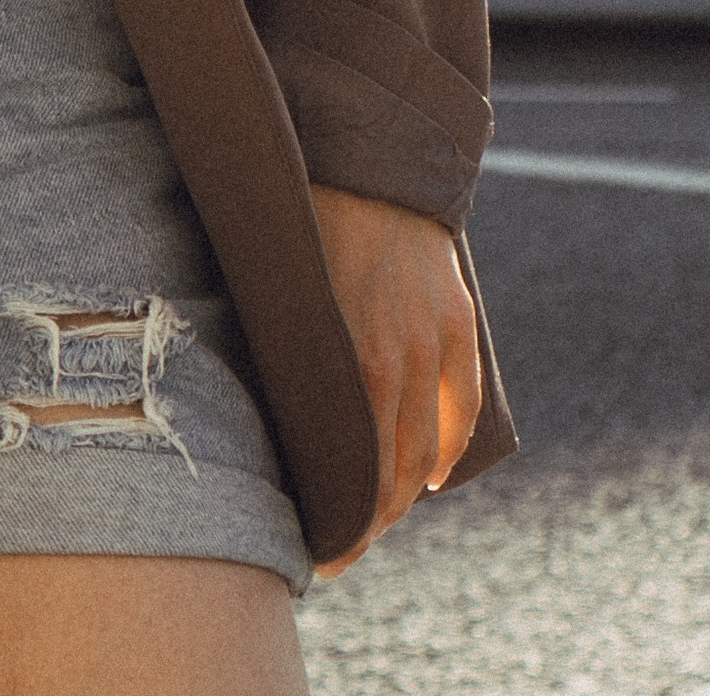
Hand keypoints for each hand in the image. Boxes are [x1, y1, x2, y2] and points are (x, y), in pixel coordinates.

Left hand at [305, 183, 481, 574]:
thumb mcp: (276, 293)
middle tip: (338, 550)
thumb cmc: (298, 219)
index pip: (352, 476)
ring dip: (403, 497)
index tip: (313, 558)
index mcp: (347, 358)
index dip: (337, 528)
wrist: (365, 150)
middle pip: (389, 476)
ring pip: (425, 451)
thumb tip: (247, 421)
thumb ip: (277, 356)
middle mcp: (394, 359)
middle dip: (364, 526)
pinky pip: (462, 406)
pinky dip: (447, 450)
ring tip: (377, 519)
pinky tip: (429, 477)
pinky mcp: (456, 321)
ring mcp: (432, 341)